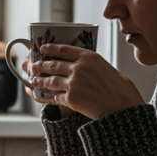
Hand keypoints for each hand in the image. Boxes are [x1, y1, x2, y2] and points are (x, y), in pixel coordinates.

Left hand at [27, 44, 144, 118]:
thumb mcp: (105, 67)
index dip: (50, 48)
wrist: (123, 107)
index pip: (63, 49)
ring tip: (34, 80)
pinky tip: (43, 95)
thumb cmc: (120, 89)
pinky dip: (47, 96)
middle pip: (52, 64)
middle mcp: (78, 68)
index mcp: (89, 57)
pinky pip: (54, 96)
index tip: (42, 49)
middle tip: (33, 67)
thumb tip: (78, 65)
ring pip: (50, 80)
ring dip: (39, 80)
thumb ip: (90, 65)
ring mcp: (73, 83)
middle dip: (40, 66)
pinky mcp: (71, 99)